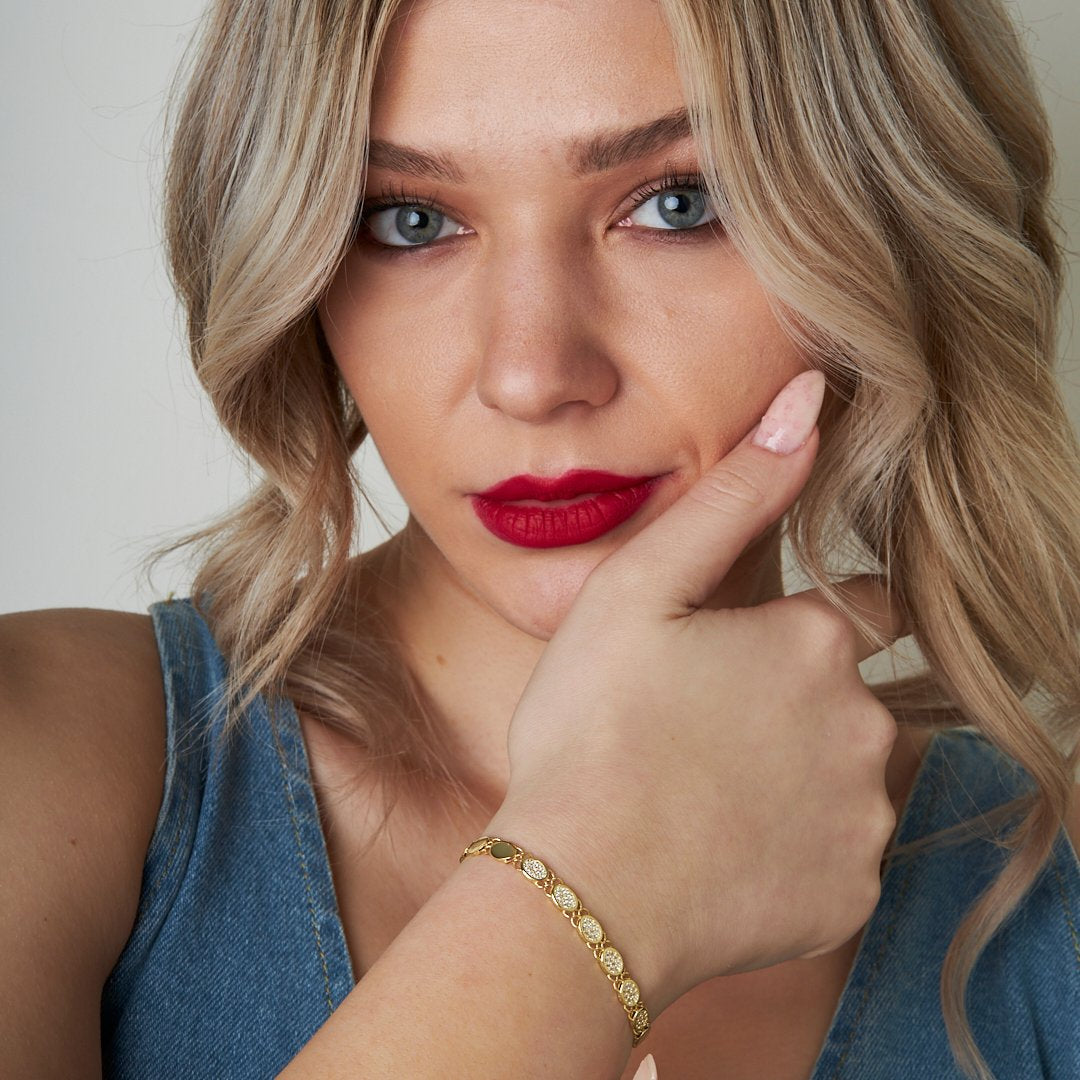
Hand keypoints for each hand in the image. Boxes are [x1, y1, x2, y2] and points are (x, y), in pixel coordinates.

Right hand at [486, 370, 905, 1012]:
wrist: (581, 890)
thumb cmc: (592, 730)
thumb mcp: (641, 590)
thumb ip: (734, 494)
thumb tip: (806, 401)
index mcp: (815, 643)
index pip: (865, 607)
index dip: (803, 624)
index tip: (747, 653)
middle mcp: (864, 724)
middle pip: (849, 695)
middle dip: (794, 701)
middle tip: (697, 729)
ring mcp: (863, 816)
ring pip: (846, 776)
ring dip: (795, 775)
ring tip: (700, 793)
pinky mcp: (849, 894)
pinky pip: (835, 856)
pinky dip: (792, 851)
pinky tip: (719, 853)